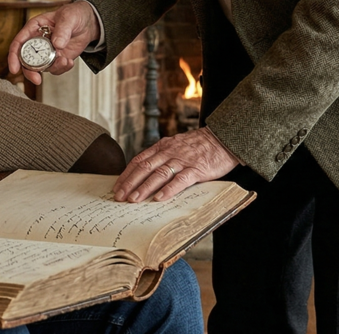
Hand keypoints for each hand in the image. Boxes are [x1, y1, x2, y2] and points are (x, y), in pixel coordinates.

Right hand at [7, 0, 99, 84]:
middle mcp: (37, 42)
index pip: (19, 43)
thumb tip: (57, 44)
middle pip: (26, 60)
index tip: (14, 69)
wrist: (88, 23)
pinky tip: (69, 61)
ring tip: (65, 61)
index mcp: (34, 28)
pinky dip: (62, 68)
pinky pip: (55, 69)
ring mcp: (47, 52)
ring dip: (53, 68)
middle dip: (30, 71)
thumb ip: (62, 30)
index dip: (14, 56)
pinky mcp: (57, 59)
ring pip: (41, 67)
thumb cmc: (74, 14)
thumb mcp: (68, 17)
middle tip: (37, 79)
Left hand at [112, 127, 239, 202]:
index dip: (126, 174)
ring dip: (145, 187)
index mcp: (162, 147)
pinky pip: (181, 180)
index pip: (139, 160)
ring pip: (159, 174)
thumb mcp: (175, 146)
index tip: (116, 186)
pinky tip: (160, 198)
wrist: (222, 138)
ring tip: (134, 199)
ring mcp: (182, 160)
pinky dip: (169, 189)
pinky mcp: (197, 169)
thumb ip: (161, 156)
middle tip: (119, 197)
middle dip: (130, 183)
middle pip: (145, 168)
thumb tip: (144, 172)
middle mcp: (169, 152)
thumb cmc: (198, 146)